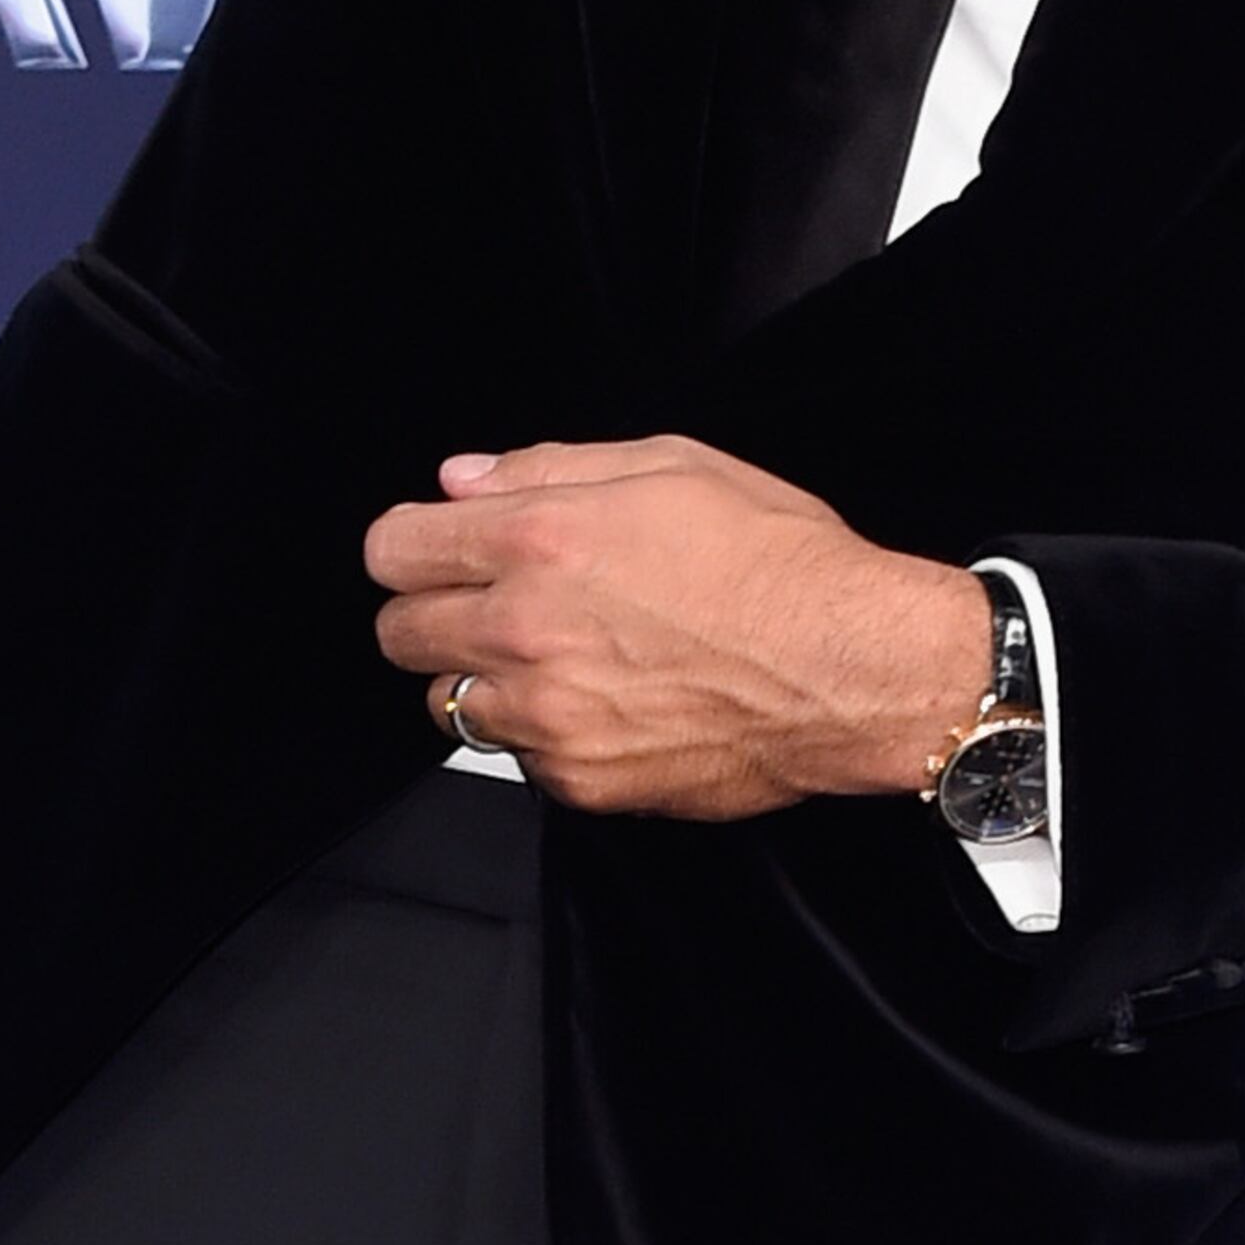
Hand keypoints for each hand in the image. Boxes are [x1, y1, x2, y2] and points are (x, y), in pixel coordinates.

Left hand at [363, 435, 998, 817]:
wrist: (852, 666)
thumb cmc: (779, 562)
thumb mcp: (670, 463)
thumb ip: (548, 466)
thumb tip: (464, 479)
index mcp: (540, 540)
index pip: (393, 550)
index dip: (412, 543)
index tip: (434, 548)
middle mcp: (528, 632)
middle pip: (401, 633)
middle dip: (435, 612)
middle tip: (491, 603)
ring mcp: (550, 716)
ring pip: (448, 705)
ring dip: (483, 679)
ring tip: (555, 656)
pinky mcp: (581, 780)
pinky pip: (517, 758)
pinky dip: (542, 734)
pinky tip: (602, 701)